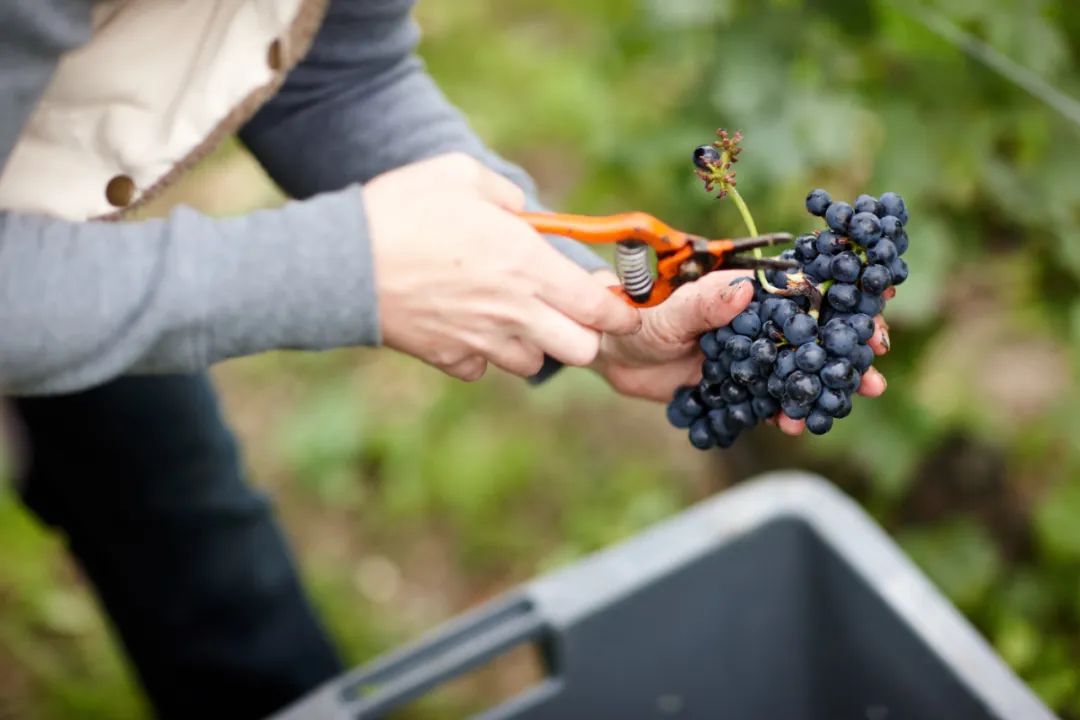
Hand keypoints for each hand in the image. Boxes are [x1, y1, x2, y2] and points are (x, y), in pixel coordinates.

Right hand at [364, 153, 640, 380]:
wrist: (342, 263)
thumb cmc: (401, 210)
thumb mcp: (459, 174)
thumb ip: (507, 192)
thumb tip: (523, 210)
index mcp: (528, 265)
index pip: (600, 306)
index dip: (617, 310)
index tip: (615, 303)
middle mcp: (516, 312)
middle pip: (582, 351)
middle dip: (582, 335)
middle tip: (564, 310)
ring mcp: (482, 341)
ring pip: (533, 365)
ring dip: (532, 344)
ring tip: (510, 316)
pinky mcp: (449, 359)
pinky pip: (481, 369)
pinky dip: (481, 355)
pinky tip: (465, 327)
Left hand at [591, 270, 889, 434]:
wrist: (608, 354)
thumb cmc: (631, 317)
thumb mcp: (663, 311)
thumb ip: (700, 303)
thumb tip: (744, 290)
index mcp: (746, 287)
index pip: (805, 285)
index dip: (843, 295)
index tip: (874, 305)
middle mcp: (756, 318)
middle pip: (813, 330)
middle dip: (846, 350)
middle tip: (872, 372)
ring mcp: (751, 353)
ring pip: (797, 367)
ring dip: (822, 384)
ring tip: (841, 402)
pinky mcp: (739, 385)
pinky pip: (769, 398)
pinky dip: (786, 410)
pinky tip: (798, 422)